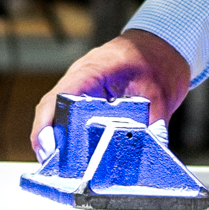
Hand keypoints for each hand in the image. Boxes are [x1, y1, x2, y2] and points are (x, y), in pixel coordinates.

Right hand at [30, 30, 191, 151]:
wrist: (161, 43)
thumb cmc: (157, 61)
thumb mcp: (159, 95)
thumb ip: (153, 125)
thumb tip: (150, 151)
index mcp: (92, 72)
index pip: (59, 99)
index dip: (47, 125)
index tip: (48, 148)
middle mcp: (79, 78)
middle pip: (51, 110)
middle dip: (47, 138)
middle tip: (52, 166)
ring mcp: (80, 85)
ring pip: (57, 113)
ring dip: (55, 138)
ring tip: (58, 166)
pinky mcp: (86, 94)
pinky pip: (69, 114)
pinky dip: (67, 133)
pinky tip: (72, 154)